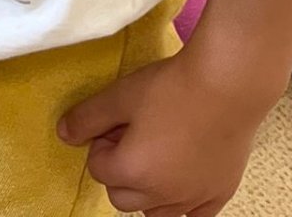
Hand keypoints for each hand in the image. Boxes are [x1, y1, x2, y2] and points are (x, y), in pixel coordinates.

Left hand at [57, 50, 267, 216]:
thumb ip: (87, 117)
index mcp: (133, 173)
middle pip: (122, 198)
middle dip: (120, 170)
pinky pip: (192, 216)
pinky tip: (184, 176)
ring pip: (155, 212)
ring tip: (160, 149)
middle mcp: (162, 196)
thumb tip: (63, 134)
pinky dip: (181, 203)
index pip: (98, 169)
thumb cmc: (170, 88)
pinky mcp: (219, 195)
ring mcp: (193, 200)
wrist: (227, 87)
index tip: (119, 120)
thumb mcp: (120, 95)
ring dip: (147, 189)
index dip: (103, 141)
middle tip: (135, 134)